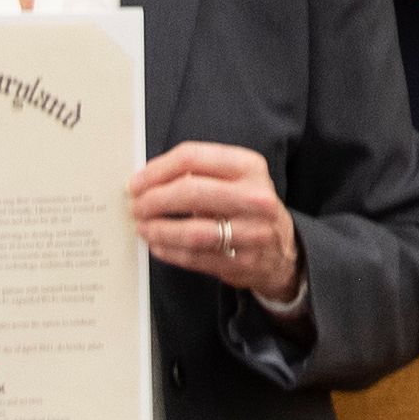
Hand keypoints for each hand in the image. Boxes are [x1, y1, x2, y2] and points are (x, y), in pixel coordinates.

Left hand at [134, 142, 309, 310]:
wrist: (281, 249)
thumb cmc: (246, 207)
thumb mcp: (234, 178)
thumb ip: (197, 173)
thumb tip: (146, 179)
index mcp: (249, 166)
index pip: (192, 157)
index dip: (156, 170)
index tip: (136, 182)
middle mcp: (255, 197)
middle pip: (190, 191)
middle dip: (154, 200)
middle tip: (136, 206)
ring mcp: (252, 232)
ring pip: (192, 231)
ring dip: (159, 229)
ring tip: (143, 227)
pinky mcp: (243, 262)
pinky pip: (195, 257)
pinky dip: (169, 251)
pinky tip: (157, 245)